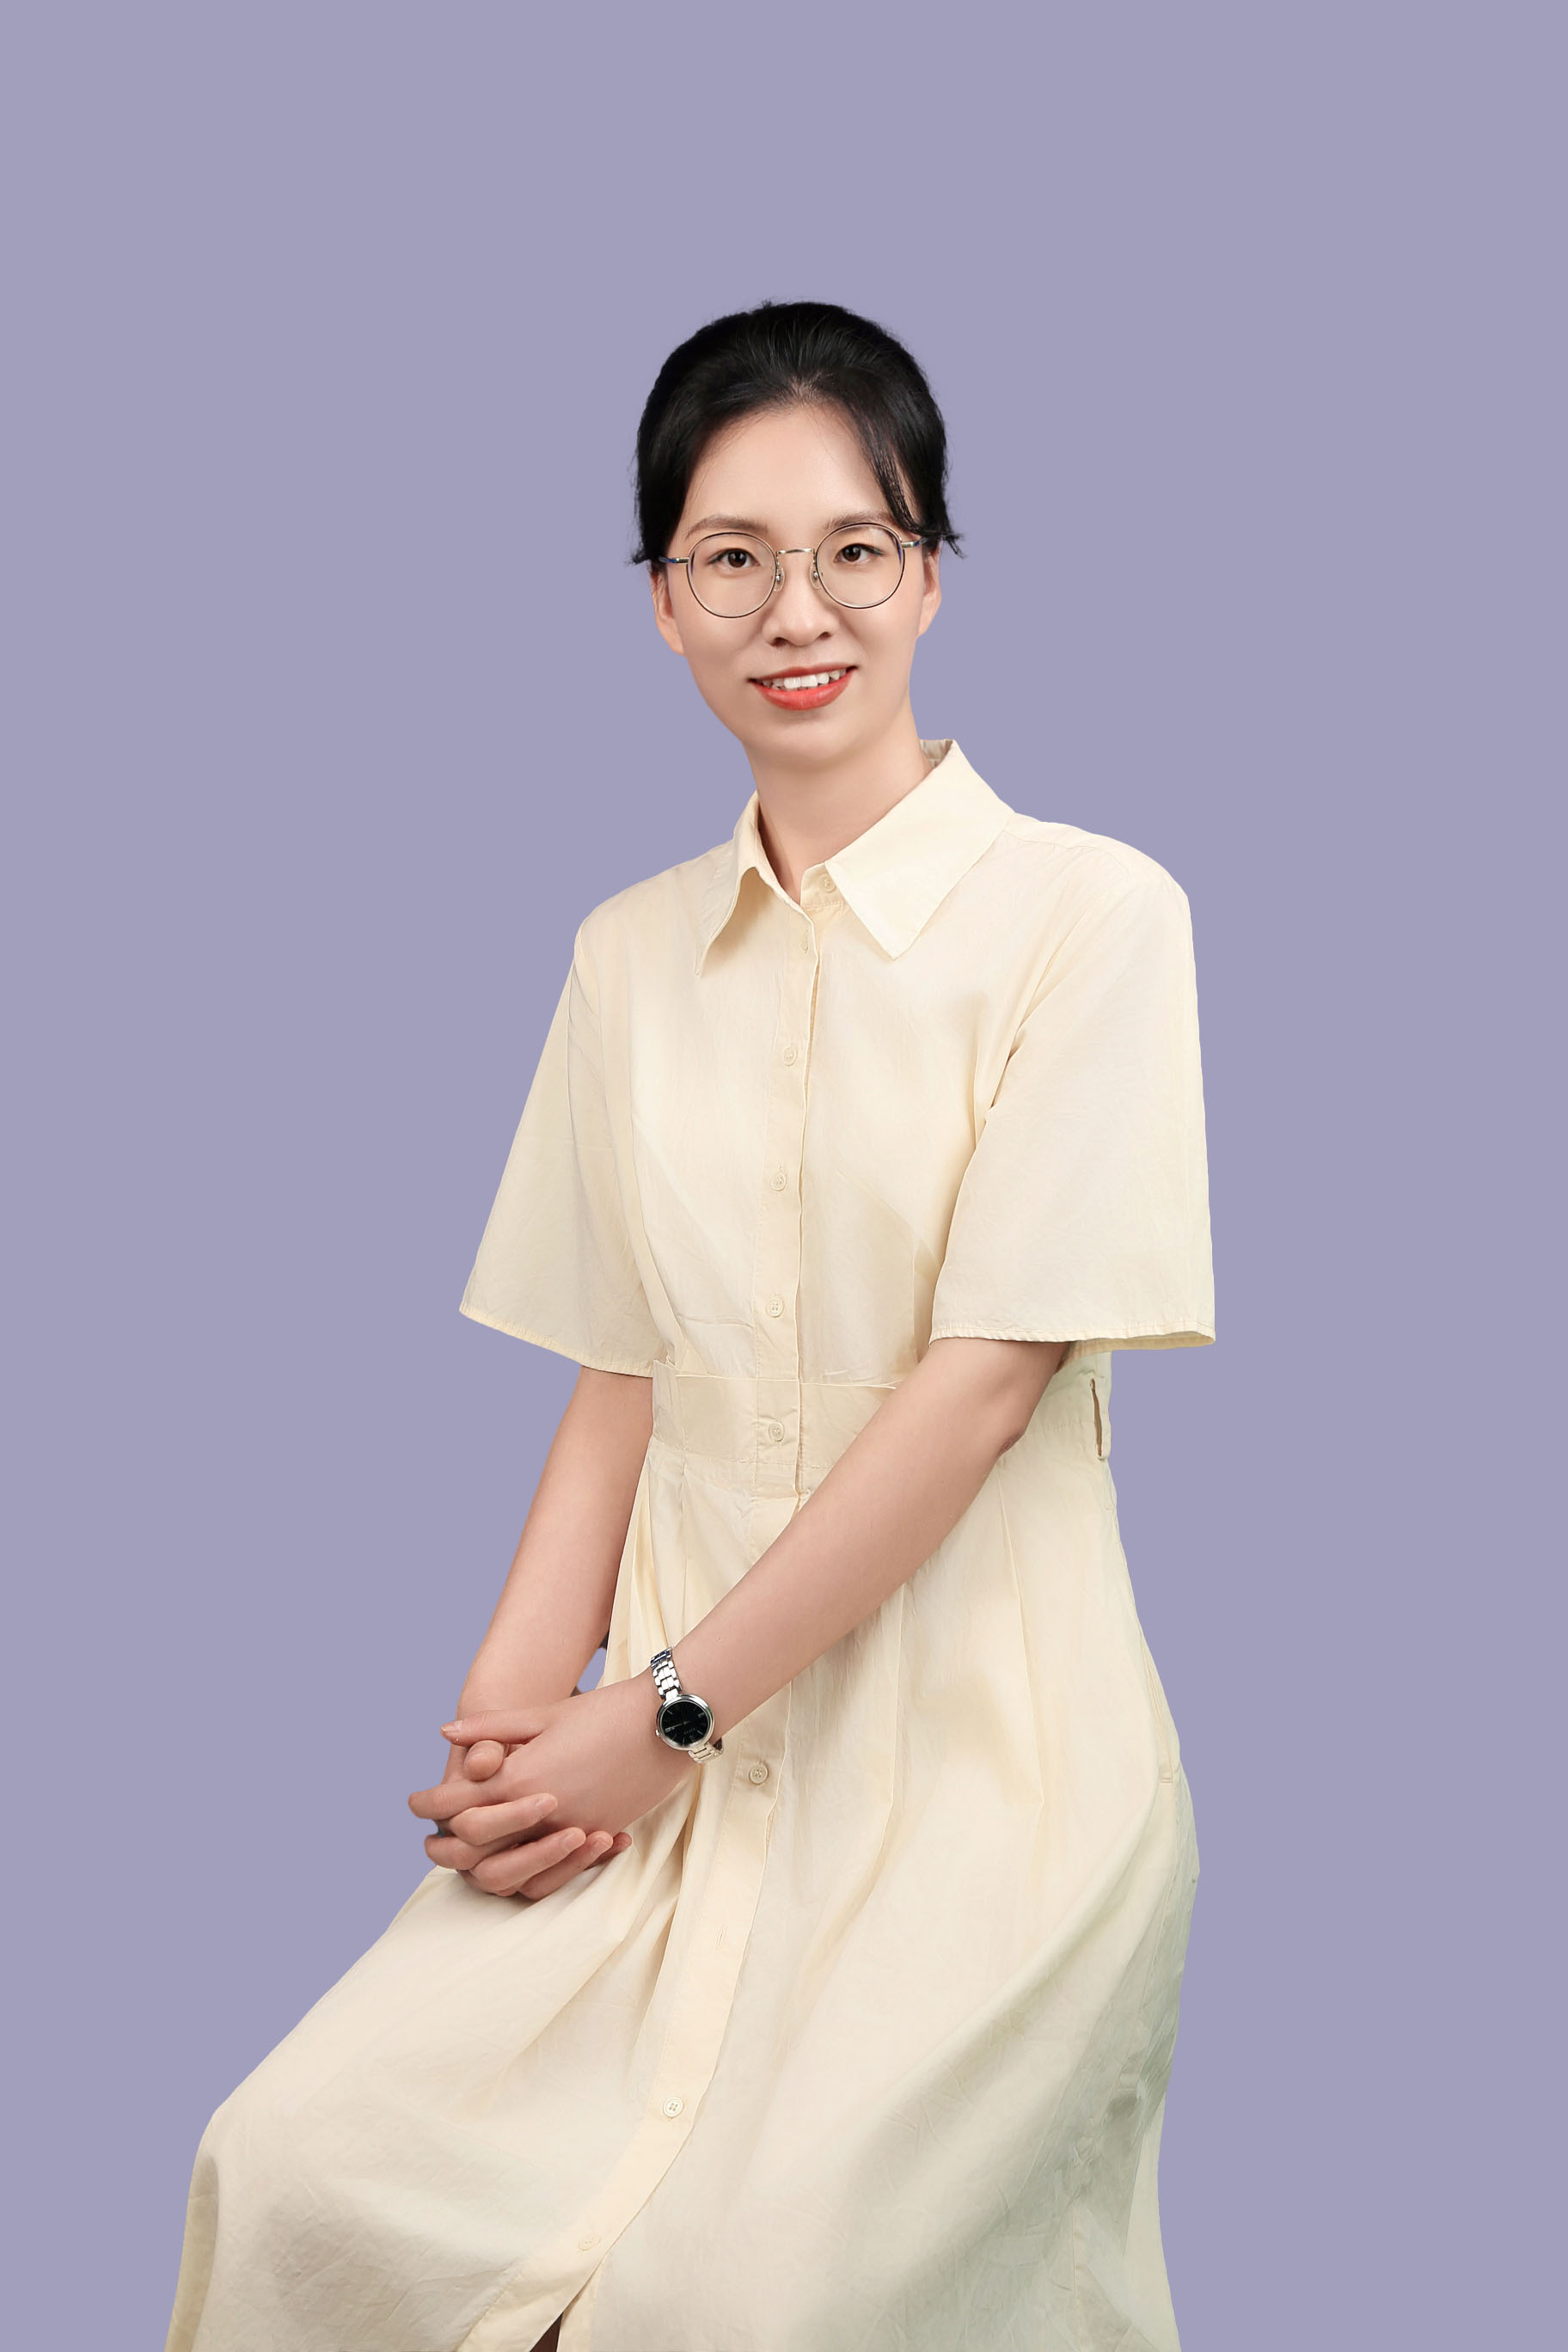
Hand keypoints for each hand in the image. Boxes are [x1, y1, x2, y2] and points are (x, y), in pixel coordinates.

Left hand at [409, 1676, 689, 1897]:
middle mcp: (542, 1811)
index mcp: (522, 1775)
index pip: (456, 1803)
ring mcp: (572, 1829)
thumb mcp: (545, 1713)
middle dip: (445, 1844)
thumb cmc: (604, 1710)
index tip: (413, 1803)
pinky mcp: (598, 1836)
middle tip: (430, 1839)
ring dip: (483, 1865)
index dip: (428, 1805)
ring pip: (511, 1869)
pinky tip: (517, 1859)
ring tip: (469, 1856)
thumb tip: (445, 1733)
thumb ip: (492, 1729)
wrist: (666, 1723)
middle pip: (475, 1845)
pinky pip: (553, 1871)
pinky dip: (530, 1870)